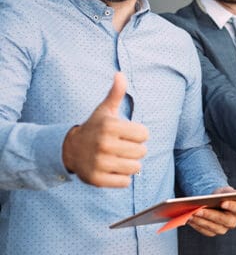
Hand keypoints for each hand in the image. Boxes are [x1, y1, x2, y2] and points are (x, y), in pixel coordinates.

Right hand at [62, 72, 148, 187]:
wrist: (69, 149)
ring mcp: (99, 163)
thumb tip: (120, 74)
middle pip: (142, 152)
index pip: (145, 134)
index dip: (139, 135)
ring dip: (130, 164)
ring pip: (135, 168)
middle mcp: (103, 144)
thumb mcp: (104, 110)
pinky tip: (112, 169)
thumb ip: (115, 93)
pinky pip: (125, 182)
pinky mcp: (96, 179)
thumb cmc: (95, 128)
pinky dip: (122, 178)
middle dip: (135, 150)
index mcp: (109, 126)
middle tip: (122, 147)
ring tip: (119, 158)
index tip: (128, 134)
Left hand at [187, 186, 235, 236]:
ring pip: (213, 227)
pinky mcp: (212, 232)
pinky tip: (189, 219)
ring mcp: (222, 229)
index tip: (223, 202)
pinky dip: (197, 225)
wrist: (212, 203)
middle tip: (198, 210)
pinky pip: (205, 231)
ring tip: (191, 214)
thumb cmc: (220, 196)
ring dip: (201, 221)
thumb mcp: (224, 191)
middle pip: (223, 220)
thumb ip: (230, 191)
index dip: (231, 206)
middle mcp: (232, 222)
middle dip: (210, 215)